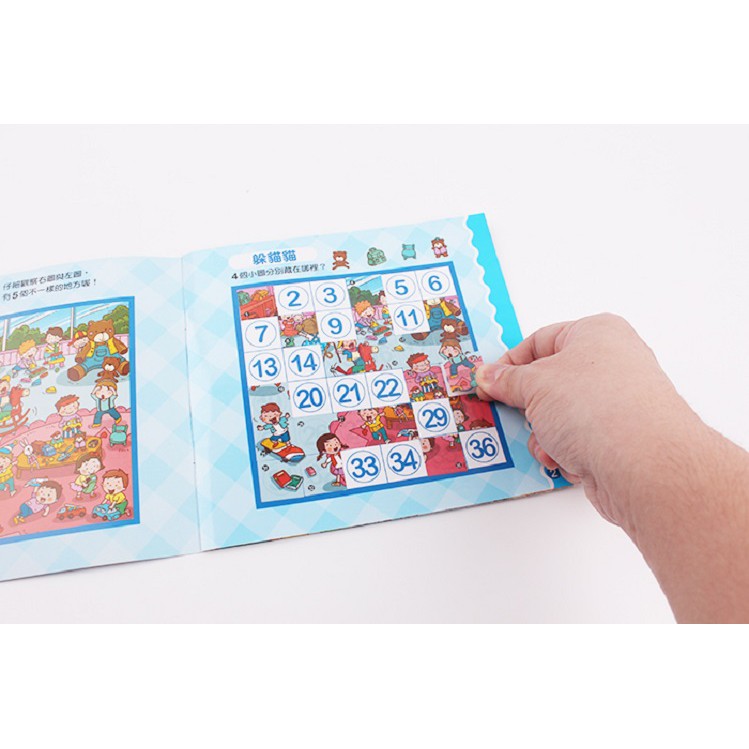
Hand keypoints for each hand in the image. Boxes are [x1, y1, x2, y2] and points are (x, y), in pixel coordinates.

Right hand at [476, 314, 700, 528]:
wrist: (643, 466)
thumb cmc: (596, 408)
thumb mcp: (534, 385)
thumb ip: (506, 380)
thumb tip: (488, 376)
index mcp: (596, 334)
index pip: (540, 341)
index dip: (510, 364)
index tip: (488, 383)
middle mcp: (613, 364)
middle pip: (551, 382)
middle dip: (528, 405)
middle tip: (510, 415)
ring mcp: (619, 404)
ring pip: (560, 416)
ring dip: (545, 434)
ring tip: (548, 442)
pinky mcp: (620, 440)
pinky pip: (577, 441)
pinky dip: (564, 452)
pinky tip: (566, 459)